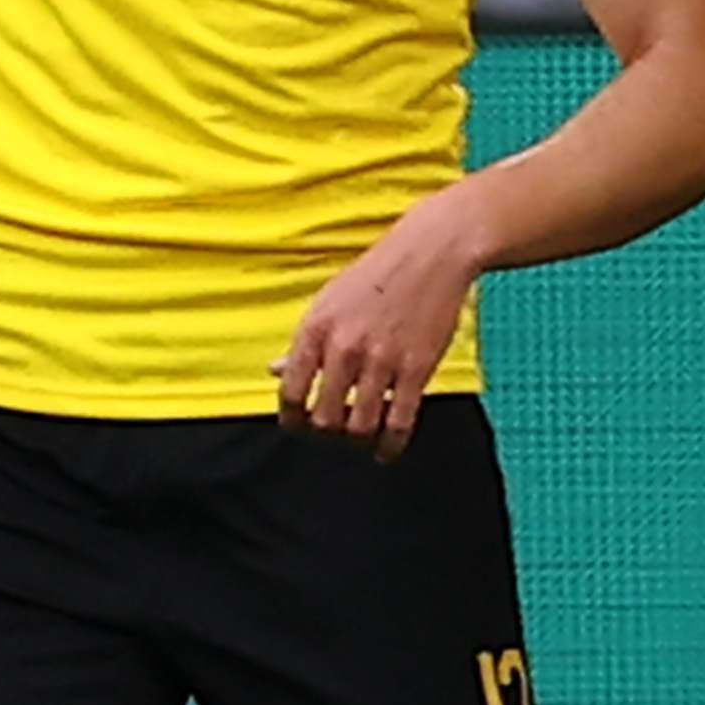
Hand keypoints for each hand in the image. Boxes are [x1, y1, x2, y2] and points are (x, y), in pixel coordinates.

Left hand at [276, 187, 488, 457]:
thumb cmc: (376, 275)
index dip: (291, 419)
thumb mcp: (328, 302)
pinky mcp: (416, 369)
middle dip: (325, 434)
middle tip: (333, 433)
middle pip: (323, 418)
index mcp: (316, 330)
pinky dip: (390, 446)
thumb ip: (304, 342)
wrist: (430, 254)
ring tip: (360, 438)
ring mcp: (382, 361)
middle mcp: (345, 348)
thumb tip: (275, 371)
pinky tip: (386, 451)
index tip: (297, 426)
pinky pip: (400, 423)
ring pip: (360, 426)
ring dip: (357, 440)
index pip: (290, 392)